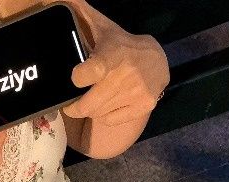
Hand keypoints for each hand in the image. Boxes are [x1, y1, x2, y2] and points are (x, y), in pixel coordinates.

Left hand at [59, 0, 169, 125]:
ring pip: (97, 114)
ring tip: (92, 100)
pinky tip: (108, 104)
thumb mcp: (102, 29)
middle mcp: (125, 77)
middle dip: (74, 106)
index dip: (78, 78)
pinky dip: (105, 116)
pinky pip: (110, 120)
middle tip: (71, 103)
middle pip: (87, 105)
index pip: (90, 72)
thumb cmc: (121, 45)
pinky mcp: (143, 106)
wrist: (157, 61)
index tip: (76, 77)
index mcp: (111, 56)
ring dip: (90, 110)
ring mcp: (135, 94)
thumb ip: (81, 15)